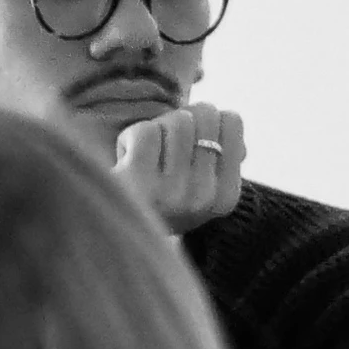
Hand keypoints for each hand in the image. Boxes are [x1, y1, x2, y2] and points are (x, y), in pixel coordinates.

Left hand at [113, 104, 246, 234]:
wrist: (116, 233)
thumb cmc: (160, 200)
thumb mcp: (201, 186)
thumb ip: (224, 156)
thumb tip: (230, 120)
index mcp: (226, 196)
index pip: (232, 121)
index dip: (208, 118)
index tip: (193, 135)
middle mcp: (204, 195)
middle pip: (203, 115)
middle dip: (182, 117)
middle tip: (167, 139)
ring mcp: (172, 191)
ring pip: (177, 122)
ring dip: (157, 127)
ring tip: (148, 152)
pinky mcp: (139, 181)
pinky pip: (146, 132)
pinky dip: (131, 137)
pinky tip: (128, 157)